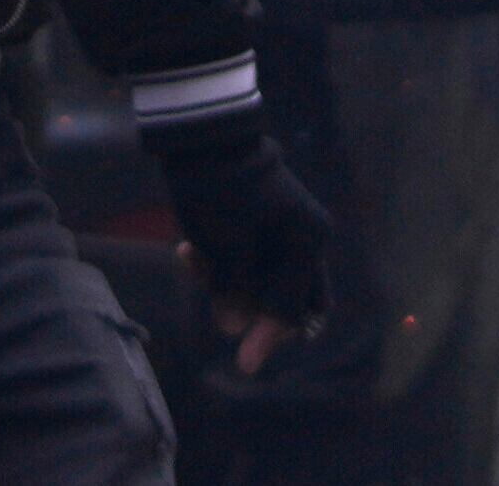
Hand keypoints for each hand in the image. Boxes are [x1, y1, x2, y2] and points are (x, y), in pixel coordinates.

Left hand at [154, 121, 334, 373]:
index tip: (244, 365)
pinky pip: (249, 255)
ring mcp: (285, 225)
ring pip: (265, 276)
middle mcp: (306, 235)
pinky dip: (224, 262)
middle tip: (226, 318)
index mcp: (309, 242)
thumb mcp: (224, 250)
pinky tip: (190, 251)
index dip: (266, 339)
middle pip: (289, 296)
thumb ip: (234, 293)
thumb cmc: (218, 192)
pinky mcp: (261, 217)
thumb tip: (234, 328)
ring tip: (193, 262)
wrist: (199, 133)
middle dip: (256, 313)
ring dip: (230, 283)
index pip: (292, 307)